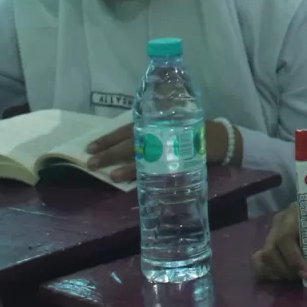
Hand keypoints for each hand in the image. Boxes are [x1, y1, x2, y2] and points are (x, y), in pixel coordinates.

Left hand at [85, 120, 227, 182]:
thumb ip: (148, 130)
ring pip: (144, 156)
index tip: (89, 147)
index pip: (125, 130)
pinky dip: (146, 176)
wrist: (218, 138)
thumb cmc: (186, 132)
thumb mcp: (167, 124)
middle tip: (91, 162)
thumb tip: (118, 144)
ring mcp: (170, 147)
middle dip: (110, 152)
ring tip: (110, 175)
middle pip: (131, 142)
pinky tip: (134, 183)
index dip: (107, 139)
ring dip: (126, 167)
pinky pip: (160, 169)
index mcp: (153, 123)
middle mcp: (159, 133)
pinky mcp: (181, 160)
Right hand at [251, 186, 306, 285]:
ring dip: (278, 271)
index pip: (285, 238)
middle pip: (270, 249)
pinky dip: (270, 269)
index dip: (293, 260)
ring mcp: (274, 230)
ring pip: (265, 255)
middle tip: (305, 277)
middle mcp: (280, 220)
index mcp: (296, 214)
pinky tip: (285, 275)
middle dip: (285, 269)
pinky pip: (262, 257)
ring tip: (298, 276)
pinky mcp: (272, 239)